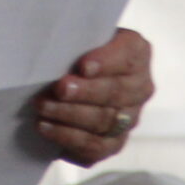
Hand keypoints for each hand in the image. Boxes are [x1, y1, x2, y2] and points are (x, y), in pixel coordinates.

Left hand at [34, 27, 154, 166]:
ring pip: (104, 122)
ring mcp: (130, 118)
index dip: (106, 62)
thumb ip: (78, 41)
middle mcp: (141, 88)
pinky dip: (69, 139)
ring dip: (70, 116)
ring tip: (43, 109)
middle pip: (116, 94)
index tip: (83, 67)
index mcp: (137, 53)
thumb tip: (55, 53)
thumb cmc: (80, 50)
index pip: (127, 57)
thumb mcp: (83, 36)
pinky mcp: (114, 143)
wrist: (80, 76)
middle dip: (84, 93)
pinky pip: (95, 148)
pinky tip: (47, 129)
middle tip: (58, 89)